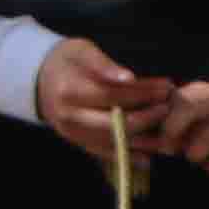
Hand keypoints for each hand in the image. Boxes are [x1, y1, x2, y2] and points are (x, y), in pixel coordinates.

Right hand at [27, 38, 164, 157]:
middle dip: (146, 118)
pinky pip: (104, 153)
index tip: (166, 88)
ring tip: (167, 132)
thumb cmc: (65, 61)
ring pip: (112, 143)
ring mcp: (73, 134)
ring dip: (142, 141)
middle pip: (114, 124)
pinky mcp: (78, 143)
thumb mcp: (82, 51)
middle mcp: (70, 118)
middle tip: (169, 107)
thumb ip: (104, 65)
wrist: (39, 79)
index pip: (112, 96)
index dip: (141, 94)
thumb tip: (129, 78)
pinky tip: (147, 156)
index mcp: (70, 92)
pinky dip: (126, 156)